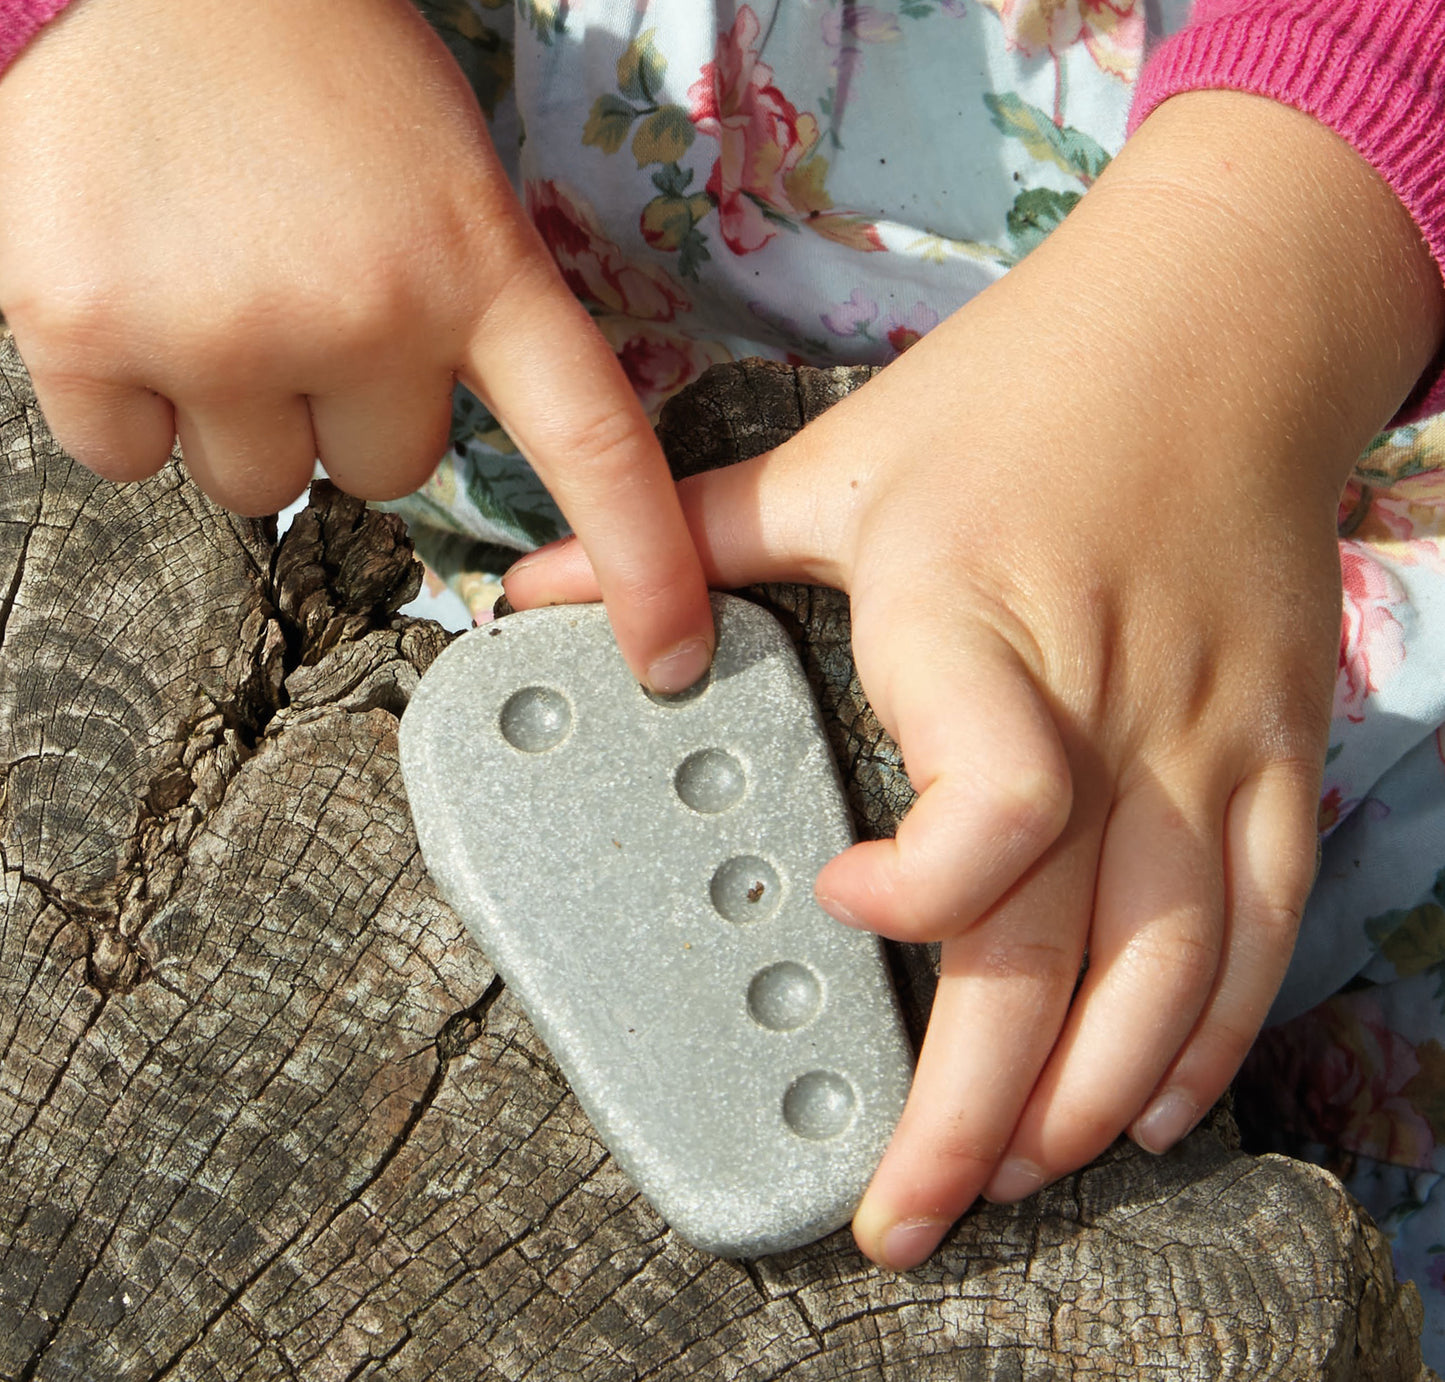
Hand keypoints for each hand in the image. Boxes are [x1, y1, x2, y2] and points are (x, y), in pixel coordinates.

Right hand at [0, 0, 711, 690]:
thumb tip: (414, 450)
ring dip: (242, 414)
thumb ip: (458, 314)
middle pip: (384, 477)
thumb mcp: (441, 172)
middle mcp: (364, 313)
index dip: (641, 567)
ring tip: (213, 279)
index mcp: (474, 265)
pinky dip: (127, 403)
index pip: (591, 444)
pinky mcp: (88, 329)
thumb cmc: (309, 55)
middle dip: (349, 410)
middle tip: (305, 289)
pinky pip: (127, 458)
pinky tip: (131, 290)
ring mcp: (225, 329)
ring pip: (260, 486)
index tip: (669, 659)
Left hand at [504, 92, 1444, 1264]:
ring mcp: (1206, 734)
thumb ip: (689, 531)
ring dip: (1089, 1096)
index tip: (835, 897)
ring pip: (1173, 969)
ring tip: (1013, 1174)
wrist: (1225, 318)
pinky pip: (1266, 919)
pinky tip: (1155, 1100)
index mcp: (974, 624)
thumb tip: (536, 586)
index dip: (914, 897)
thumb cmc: (1024, 385)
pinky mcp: (1279, 742)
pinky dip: (1215, 1027)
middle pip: (1060, 951)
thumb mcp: (843, 456)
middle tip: (906, 1215)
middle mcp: (1103, 700)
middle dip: (974, 1114)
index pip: (988, 816)